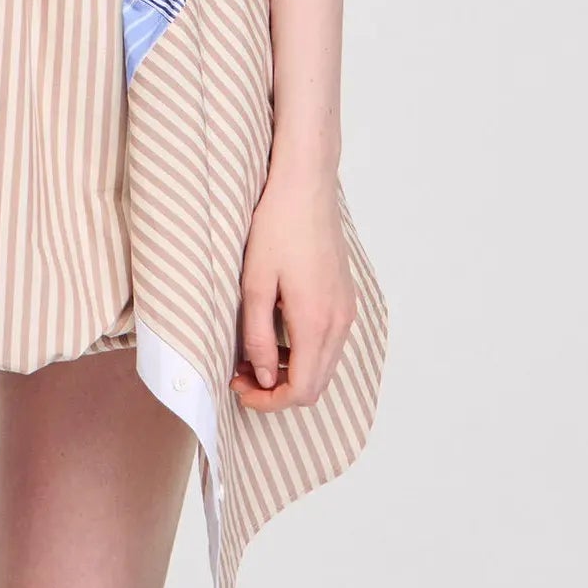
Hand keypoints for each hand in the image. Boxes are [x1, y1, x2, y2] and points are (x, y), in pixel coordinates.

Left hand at [229, 164, 356, 411]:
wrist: (306, 185)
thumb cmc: (278, 225)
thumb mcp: (255, 282)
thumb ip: (259, 336)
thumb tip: (264, 376)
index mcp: (316, 322)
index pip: (301, 390)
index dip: (269, 401)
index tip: (240, 388)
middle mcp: (339, 322)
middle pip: (316, 384)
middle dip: (278, 390)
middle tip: (242, 375)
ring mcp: (346, 309)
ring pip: (324, 364)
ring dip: (291, 371)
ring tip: (255, 354)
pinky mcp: (345, 296)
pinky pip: (330, 341)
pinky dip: (305, 350)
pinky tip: (277, 330)